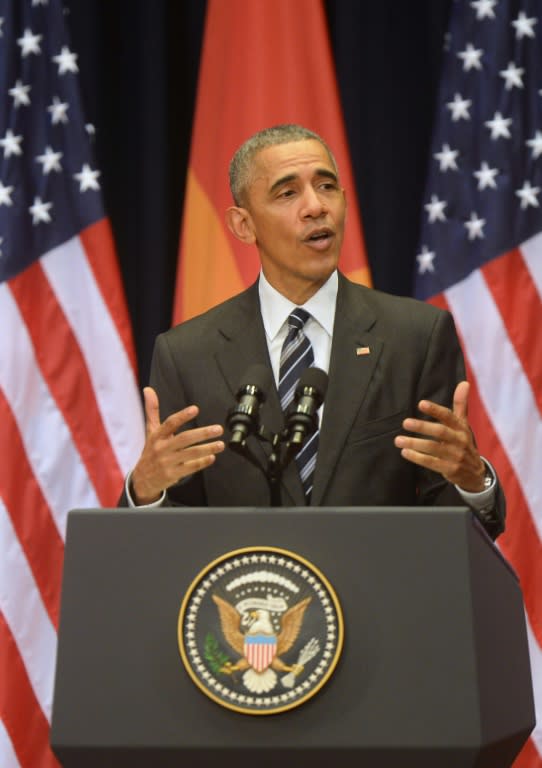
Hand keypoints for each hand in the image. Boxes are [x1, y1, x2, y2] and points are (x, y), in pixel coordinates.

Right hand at [131, 387, 224, 503]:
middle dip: (203, 433)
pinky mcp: (172, 475)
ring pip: (190, 453)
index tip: (195, 409)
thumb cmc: (150, 452)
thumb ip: (152, 410)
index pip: (170, 423)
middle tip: (218, 429)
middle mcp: (161, 448)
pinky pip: (190, 467)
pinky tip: (212, 457)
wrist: (142, 479)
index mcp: (157, 436)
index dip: (182, 416)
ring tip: (220, 444)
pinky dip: (202, 462)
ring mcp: (167, 462)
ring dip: (207, 448)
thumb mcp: (150, 431)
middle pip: (184, 439)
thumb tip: (148, 390)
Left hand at [394, 381, 484, 491]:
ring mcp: (456, 456)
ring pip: (433, 448)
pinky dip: (418, 458)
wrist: (475, 472)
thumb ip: (461, 404)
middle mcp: (460, 440)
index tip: (421, 403)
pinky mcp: (451, 469)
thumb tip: (464, 383)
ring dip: (415, 443)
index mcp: (462, 428)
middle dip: (422, 426)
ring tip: (398, 440)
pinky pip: (432, 463)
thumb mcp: (464, 424)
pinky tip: (405, 452)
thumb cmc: (463, 443)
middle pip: (440, 432)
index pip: (448, 416)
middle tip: (405, 422)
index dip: (435, 410)